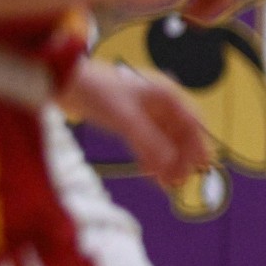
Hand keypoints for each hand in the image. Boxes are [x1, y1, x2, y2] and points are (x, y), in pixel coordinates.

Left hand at [60, 60, 213, 186]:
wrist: (64, 82)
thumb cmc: (98, 93)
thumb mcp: (126, 119)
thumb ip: (150, 143)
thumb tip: (171, 166)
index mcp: (166, 96)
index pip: (192, 124)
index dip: (198, 147)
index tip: (201, 168)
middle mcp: (160, 104)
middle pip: (180, 135)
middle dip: (181, 158)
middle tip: (179, 182)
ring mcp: (145, 112)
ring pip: (164, 140)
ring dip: (167, 161)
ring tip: (165, 183)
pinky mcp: (130, 119)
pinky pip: (148, 141)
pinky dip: (150, 157)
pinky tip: (148, 172)